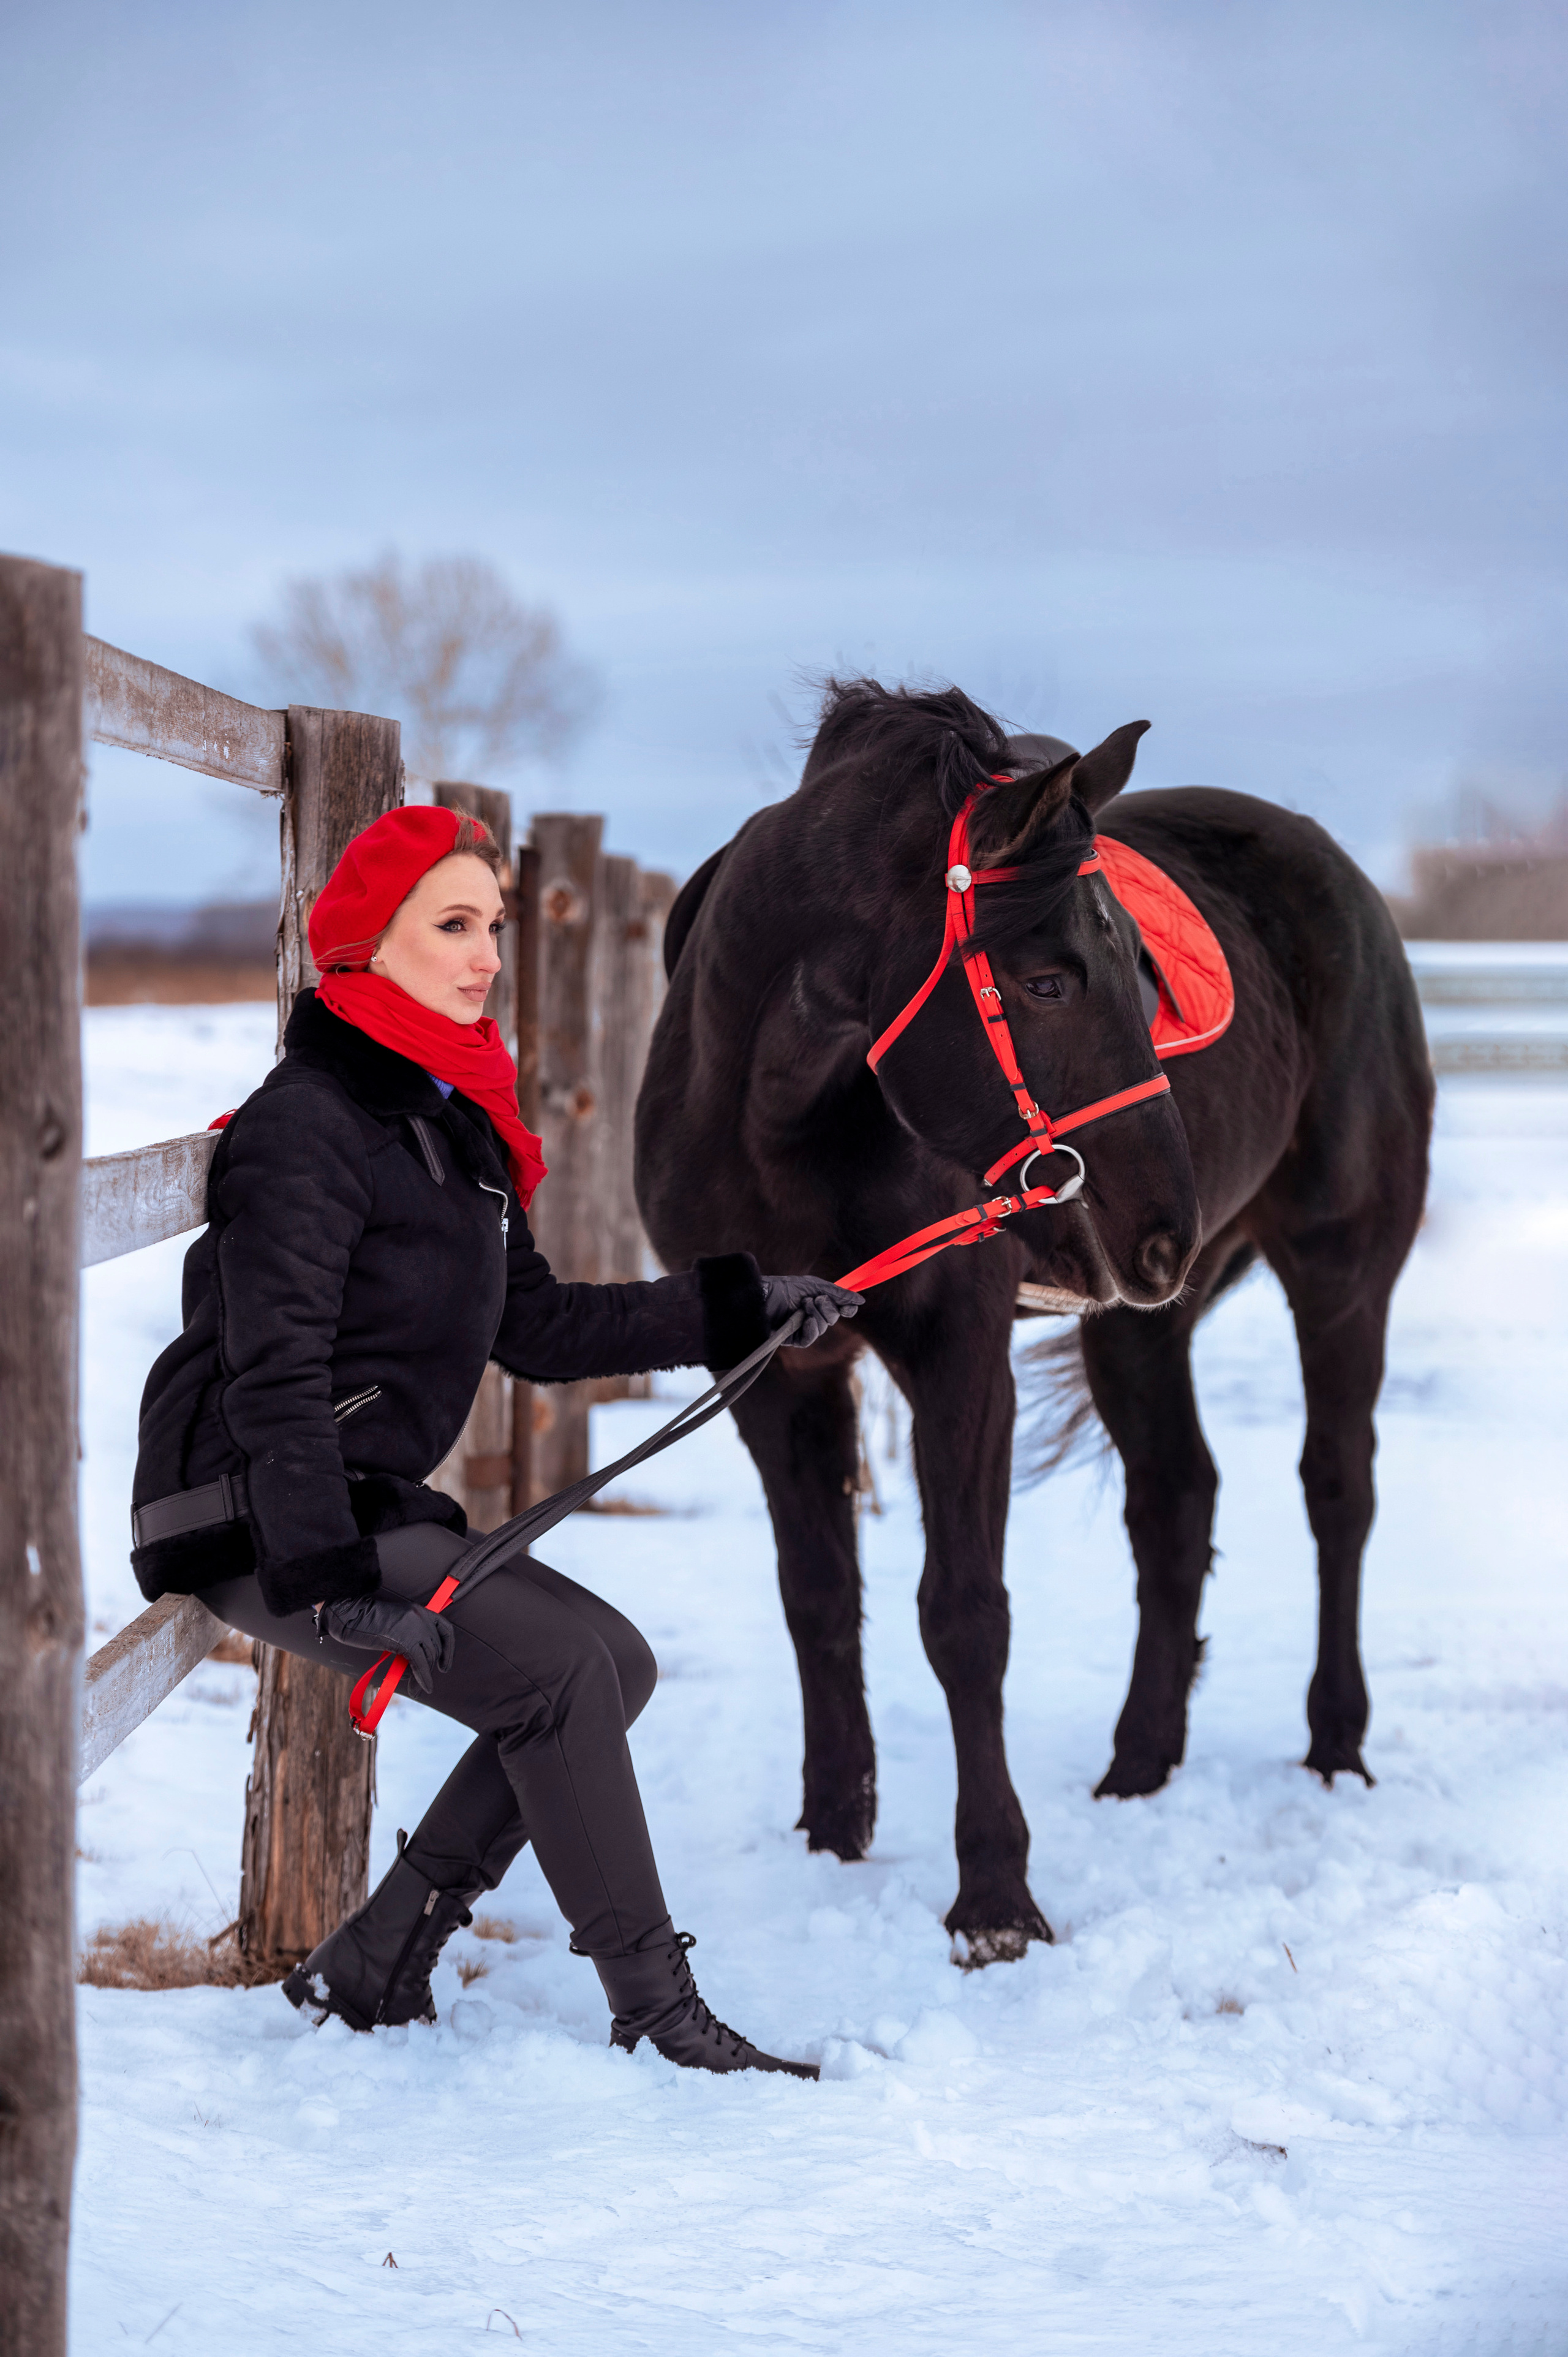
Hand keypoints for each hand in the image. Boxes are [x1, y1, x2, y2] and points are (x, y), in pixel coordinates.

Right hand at [316, 1592, 455, 1691]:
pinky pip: (420, 1663)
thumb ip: (408, 1636)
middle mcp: (421, 1617)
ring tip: (415, 1689)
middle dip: (430, 1667)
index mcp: (419, 1611)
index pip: (445, 1629)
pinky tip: (420, 1688)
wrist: (350, 1616)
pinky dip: (422, 1678)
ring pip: (428, 1657)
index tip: (443, 1665)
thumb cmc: (366, 1623)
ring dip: (423, 1676)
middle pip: (435, 1647)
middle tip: (421, 1683)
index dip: (448, 1649)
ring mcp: (414, 1627)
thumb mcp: (394, 1625)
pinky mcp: (406, 1640)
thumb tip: (418, 1661)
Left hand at [760, 1274, 864, 1346]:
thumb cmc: (785, 1287)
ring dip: (816, 1315)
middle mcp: (812, 1315)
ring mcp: (802, 1327)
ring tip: (803, 1305)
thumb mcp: (814, 1286)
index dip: (847, 1308)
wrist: (763, 1296)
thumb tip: (860, 1301)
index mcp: (818, 1302)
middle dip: (826, 1308)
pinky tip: (806, 1320)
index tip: (849, 1307)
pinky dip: (811, 1329)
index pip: (840, 1309)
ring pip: (822, 1327)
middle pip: (833, 1318)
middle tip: (813, 1299)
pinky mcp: (793, 1338)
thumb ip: (838, 1293)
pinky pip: (809, 1339)